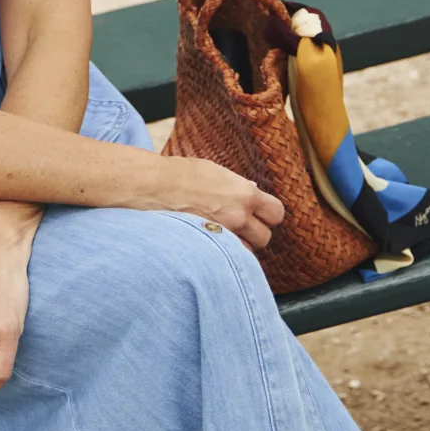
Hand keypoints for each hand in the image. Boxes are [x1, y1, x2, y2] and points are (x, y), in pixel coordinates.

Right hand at [150, 155, 283, 249]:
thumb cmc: (180, 174)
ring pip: (246, 253)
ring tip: (222, 237)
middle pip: (264, 238)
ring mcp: (222, 235)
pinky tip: (211, 246)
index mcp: (244, 194)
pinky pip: (224, 258)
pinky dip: (221, 255)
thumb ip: (237, 186)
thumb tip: (250, 192)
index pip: (276, 213)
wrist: (153, 186)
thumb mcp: (216, 172)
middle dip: (255, 233)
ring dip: (238, 247)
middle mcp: (238, 217)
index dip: (268, 215)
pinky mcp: (207, 248)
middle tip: (240, 227)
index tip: (260, 214)